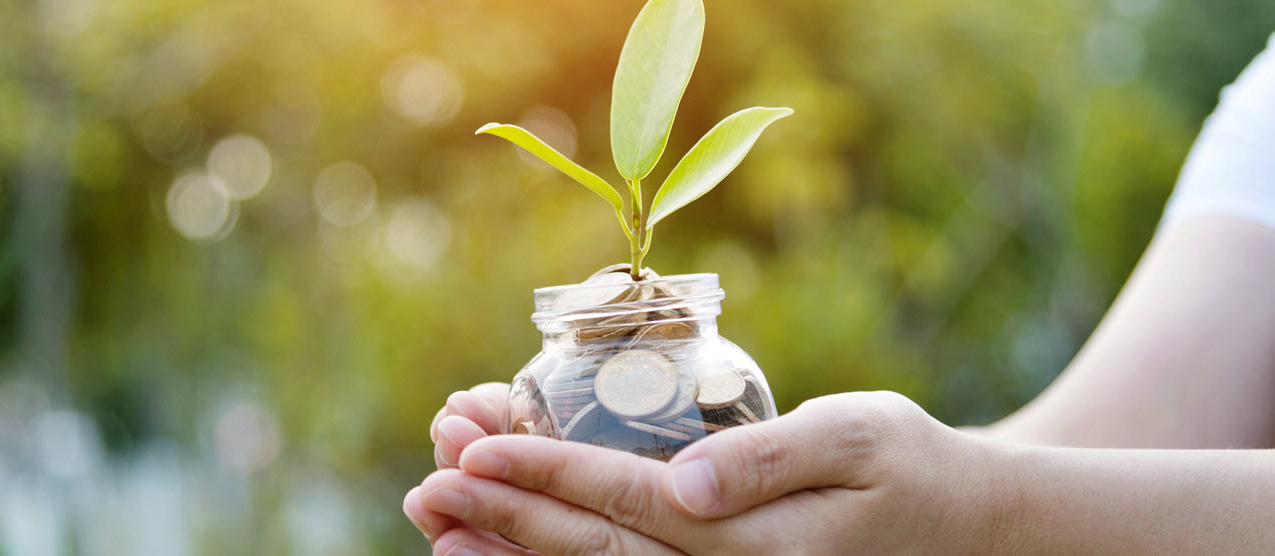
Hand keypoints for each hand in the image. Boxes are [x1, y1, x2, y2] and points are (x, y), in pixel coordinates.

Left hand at [413, 391, 1011, 553]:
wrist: (959, 530)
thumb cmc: (909, 466)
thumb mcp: (859, 441)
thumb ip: (772, 458)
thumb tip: (686, 481)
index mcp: (754, 545)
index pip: (627, 510)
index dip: (546, 480)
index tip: (476, 452)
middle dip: (503, 519)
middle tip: (429, 485)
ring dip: (511, 550)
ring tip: (438, 522)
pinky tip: (500, 548)